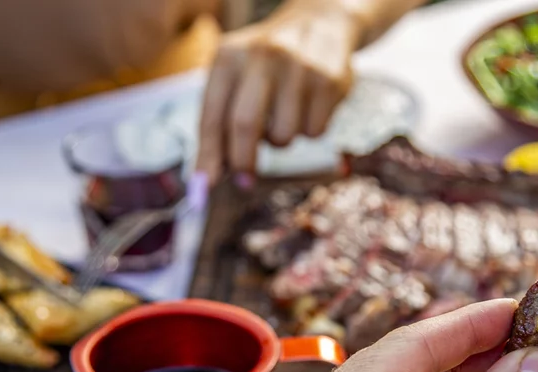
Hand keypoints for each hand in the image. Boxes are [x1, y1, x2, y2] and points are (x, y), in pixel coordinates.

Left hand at [190, 5, 358, 202]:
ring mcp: (298, 67)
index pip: (212, 114)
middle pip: (245, 125)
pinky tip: (309, 107)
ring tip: (284, 117)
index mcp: (229, 56)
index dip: (209, 154)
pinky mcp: (329, 80)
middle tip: (245, 179)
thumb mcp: (236, 75)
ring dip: (282, 141)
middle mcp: (262, 56)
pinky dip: (310, 130)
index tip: (207, 184)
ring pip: (284, 136)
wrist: (320, 22)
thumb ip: (220, 120)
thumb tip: (209, 175)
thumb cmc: (267, 63)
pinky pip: (314, 132)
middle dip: (244, 161)